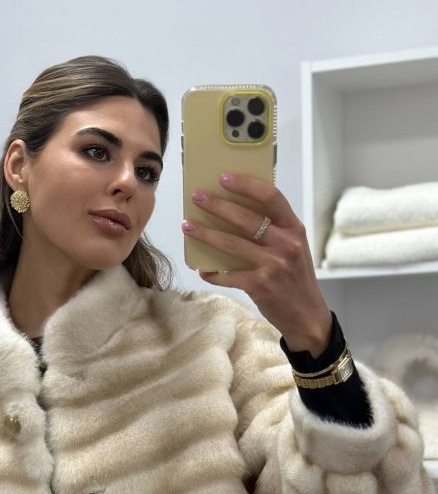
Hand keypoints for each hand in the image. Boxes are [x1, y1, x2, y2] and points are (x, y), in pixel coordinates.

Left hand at [182, 172, 332, 355]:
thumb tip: (235, 212)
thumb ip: (274, 231)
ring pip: (232, 244)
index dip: (246, 184)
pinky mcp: (261, 286)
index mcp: (294, 229)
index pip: (271, 197)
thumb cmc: (295, 278)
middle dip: (217, 205)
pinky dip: (213, 273)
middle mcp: (286, 244)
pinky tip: (202, 270)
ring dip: (206, 234)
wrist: (307, 315)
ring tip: (187, 225)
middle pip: (246, 218)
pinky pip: (229, 275)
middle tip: (197, 196)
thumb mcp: (294, 248)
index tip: (223, 177)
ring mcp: (273, 265)